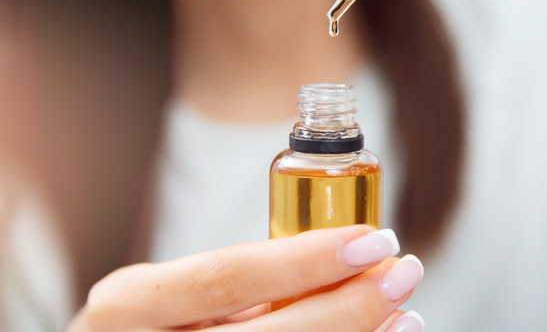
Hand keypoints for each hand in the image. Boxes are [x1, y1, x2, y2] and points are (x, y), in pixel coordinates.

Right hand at [66, 226, 423, 331]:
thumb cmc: (160, 330)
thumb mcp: (178, 297)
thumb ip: (247, 285)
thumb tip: (348, 262)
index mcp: (128, 304)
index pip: (225, 276)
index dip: (305, 260)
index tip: (373, 240)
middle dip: (346, 307)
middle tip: (403, 274)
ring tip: (403, 316)